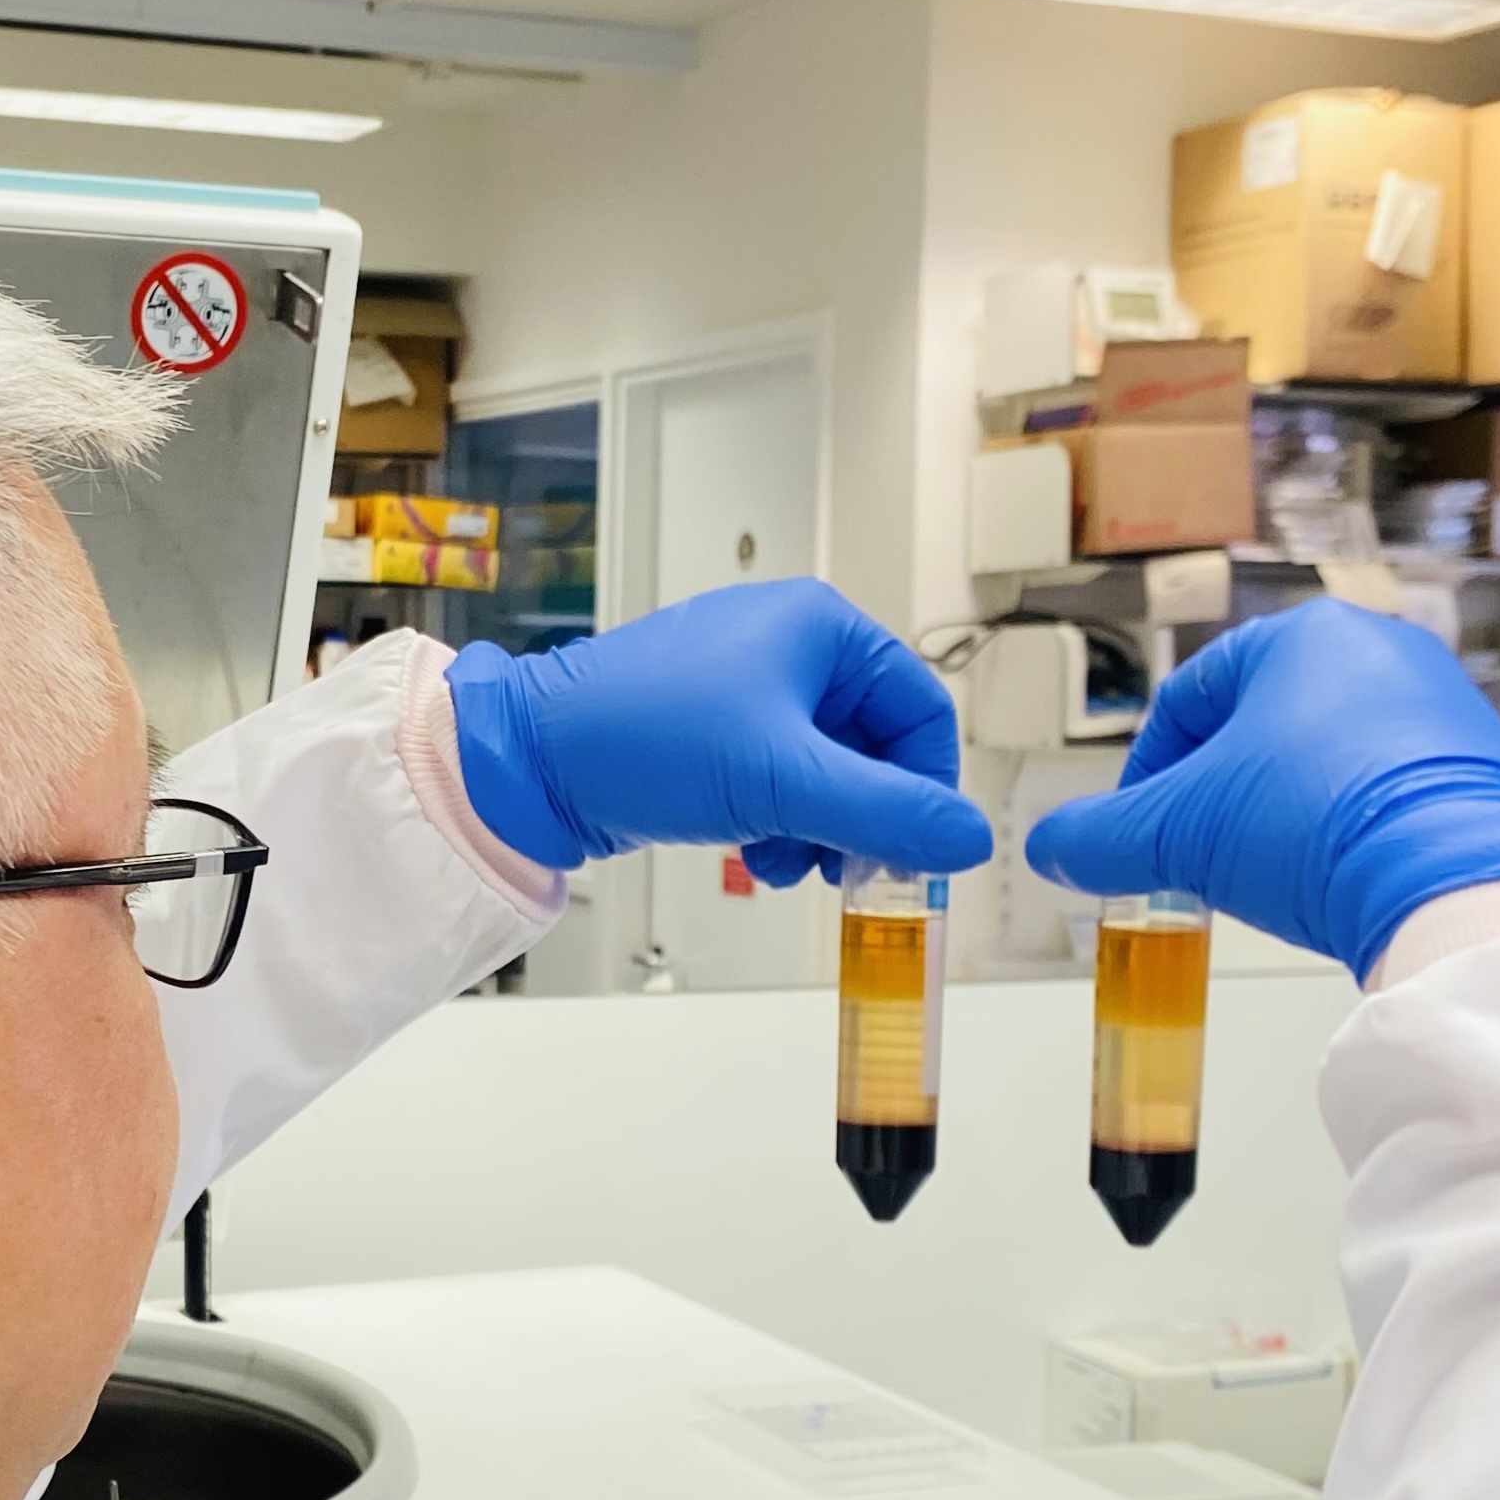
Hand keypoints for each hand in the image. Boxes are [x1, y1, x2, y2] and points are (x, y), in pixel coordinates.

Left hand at [445, 580, 991, 882]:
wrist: (529, 760)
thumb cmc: (644, 739)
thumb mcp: (785, 783)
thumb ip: (887, 815)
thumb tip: (969, 840)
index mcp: (820, 627)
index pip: (921, 711)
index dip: (926, 788)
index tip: (913, 851)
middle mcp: (790, 645)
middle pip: (876, 746)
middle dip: (862, 816)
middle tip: (845, 872)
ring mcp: (747, 686)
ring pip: (828, 770)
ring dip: (820, 829)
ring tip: (782, 864)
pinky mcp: (712, 728)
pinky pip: (779, 778)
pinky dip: (778, 822)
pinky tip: (749, 853)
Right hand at [1025, 599, 1499, 978]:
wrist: (1459, 885)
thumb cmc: (1320, 824)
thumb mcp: (1180, 833)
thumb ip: (1102, 838)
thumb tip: (1053, 848)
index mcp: (1305, 635)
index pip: (1191, 696)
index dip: (1147, 772)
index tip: (1137, 830)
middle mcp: (1383, 652)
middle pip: (1261, 728)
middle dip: (1219, 798)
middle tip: (1198, 859)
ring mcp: (1444, 709)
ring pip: (1327, 762)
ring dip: (1283, 818)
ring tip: (1269, 880)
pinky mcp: (1488, 769)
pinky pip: (1391, 795)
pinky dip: (1350, 835)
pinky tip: (1338, 884)